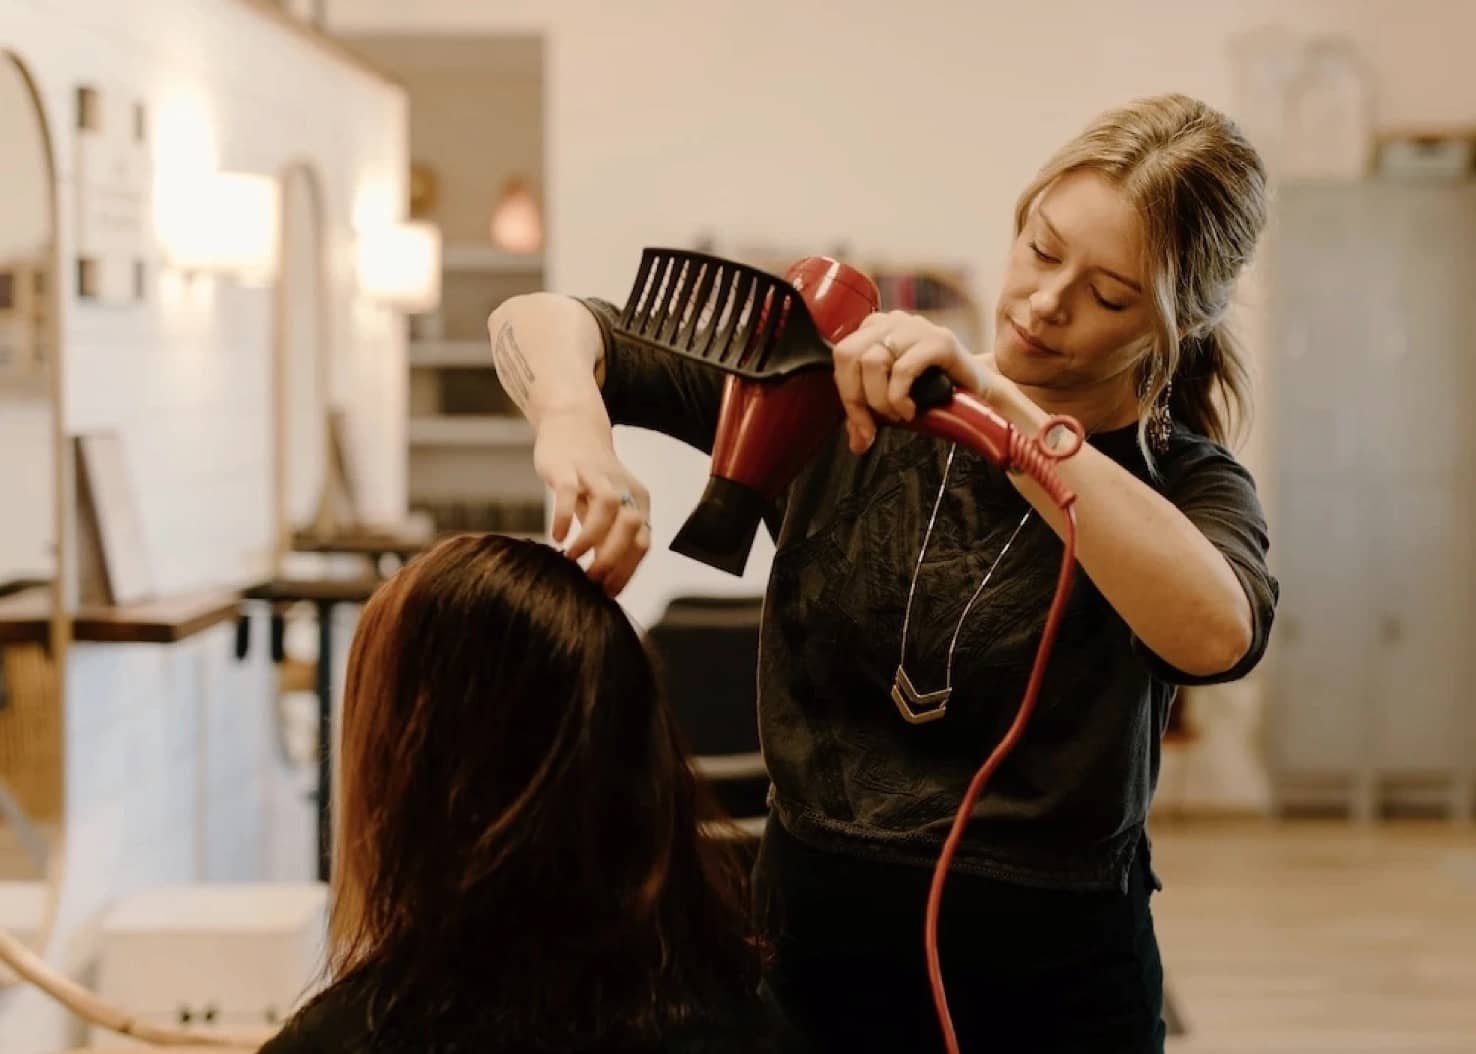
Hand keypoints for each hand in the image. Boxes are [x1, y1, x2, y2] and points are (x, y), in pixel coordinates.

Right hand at [533, 408, 651, 595]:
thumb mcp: (605, 508)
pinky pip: (570, 492)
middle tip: (590, 581)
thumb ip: (608, 538)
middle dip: (613, 559)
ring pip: (608, 507)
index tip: (607, 592)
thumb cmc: (589, 475)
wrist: (572, 425)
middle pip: (632, 527)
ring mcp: (596, 475)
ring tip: (572, 559)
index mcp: (638, 500)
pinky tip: (557, 537)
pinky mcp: (569, 467)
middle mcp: (622, 487)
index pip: (643, 543)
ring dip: (592, 539)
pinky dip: (565, 517)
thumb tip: (606, 582)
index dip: (627, 571)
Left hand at [831, 311, 990, 453]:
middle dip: (857, 398)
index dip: (847, 396)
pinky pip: (902, 368)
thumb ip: (869, 415)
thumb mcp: (893, 403)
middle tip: (877, 423)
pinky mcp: (940, 340)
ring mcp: (917, 327)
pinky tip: (910, 410)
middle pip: (848, 354)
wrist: (981, 395)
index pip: (842, 356)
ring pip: (872, 360)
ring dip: (880, 399)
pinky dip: (899, 396)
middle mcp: (894, 321)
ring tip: (898, 414)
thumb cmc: (936, 394)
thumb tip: (855, 442)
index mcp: (876, 329)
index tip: (862, 429)